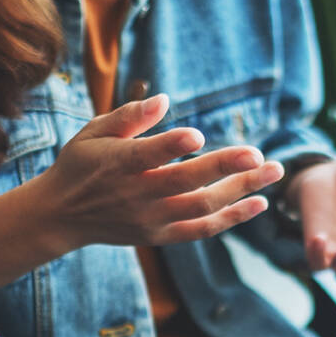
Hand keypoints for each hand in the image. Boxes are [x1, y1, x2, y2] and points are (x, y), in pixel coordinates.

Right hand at [36, 94, 284, 250]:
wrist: (62, 215)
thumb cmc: (82, 164)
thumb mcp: (94, 133)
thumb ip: (128, 117)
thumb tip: (164, 100)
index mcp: (118, 164)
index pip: (148, 156)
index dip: (172, 146)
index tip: (198, 135)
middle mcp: (137, 194)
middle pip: (186, 182)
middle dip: (225, 168)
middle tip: (259, 154)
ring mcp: (151, 219)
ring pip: (202, 207)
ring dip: (241, 191)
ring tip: (274, 172)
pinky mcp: (161, 236)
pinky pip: (202, 229)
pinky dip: (231, 218)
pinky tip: (259, 203)